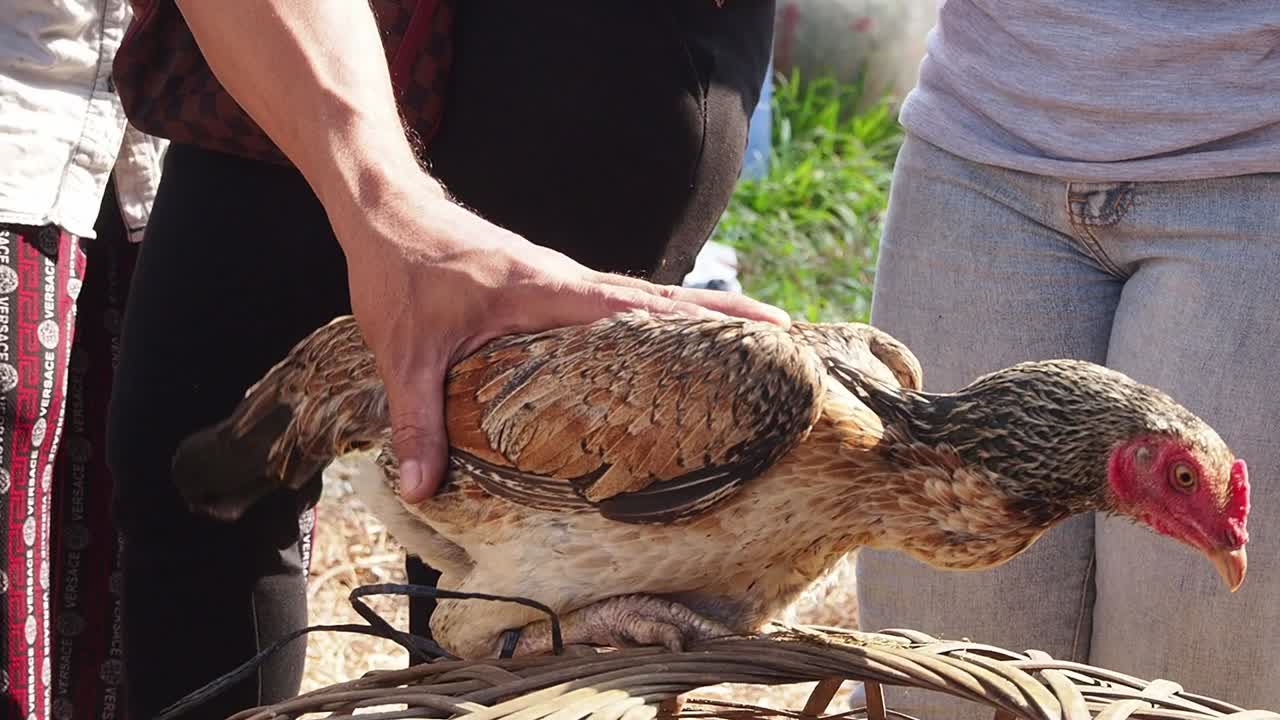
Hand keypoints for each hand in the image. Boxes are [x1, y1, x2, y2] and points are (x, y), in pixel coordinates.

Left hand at [331, 174, 789, 502]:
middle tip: (781, 341)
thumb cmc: (400, 271)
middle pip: (662, 300)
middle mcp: (568, 282)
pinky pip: (611, 309)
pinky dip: (646, 325)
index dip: (706, 318)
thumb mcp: (405, 352)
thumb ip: (417, 420)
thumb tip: (425, 488)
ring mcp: (561, 283)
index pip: (643, 305)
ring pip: (640, 302)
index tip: (766, 328)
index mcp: (550, 290)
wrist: (385, 214)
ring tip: (738, 354)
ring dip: (689, 321)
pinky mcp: (547, 289)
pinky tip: (655, 357)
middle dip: (723, 317)